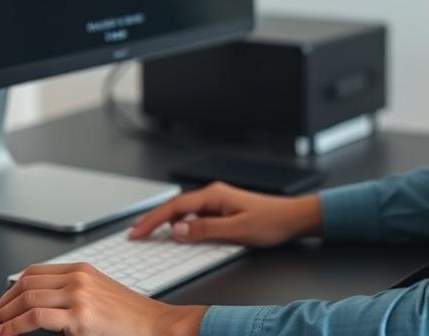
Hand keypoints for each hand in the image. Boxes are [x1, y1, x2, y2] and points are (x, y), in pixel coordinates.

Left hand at [0, 262, 205, 335]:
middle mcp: (78, 277)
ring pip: (26, 298)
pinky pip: (35, 317)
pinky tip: (4, 334)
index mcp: (81, 269)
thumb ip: (72, 294)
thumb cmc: (130, 317)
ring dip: (2, 316)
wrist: (156, 325)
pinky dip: (13, 326)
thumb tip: (40, 308)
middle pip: (25, 283)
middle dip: (1, 304)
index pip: (34, 273)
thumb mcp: (98, 296)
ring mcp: (78, 294)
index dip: (10, 290)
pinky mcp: (79, 315)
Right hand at [129, 180, 321, 246]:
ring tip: (148, 232)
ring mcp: (218, 201)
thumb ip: (205, 230)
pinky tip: (176, 232)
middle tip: (135, 232)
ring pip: (184, 211)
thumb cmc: (271, 222)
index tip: (137, 231)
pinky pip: (195, 216)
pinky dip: (180, 223)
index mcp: (214, 195)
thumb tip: (177, 230)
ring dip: (165, 221)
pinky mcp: (223, 209)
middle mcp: (214, 194)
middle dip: (153, 219)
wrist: (293, 218)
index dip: (153, 220)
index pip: (175, 207)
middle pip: (176, 207)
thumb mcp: (237, 230)